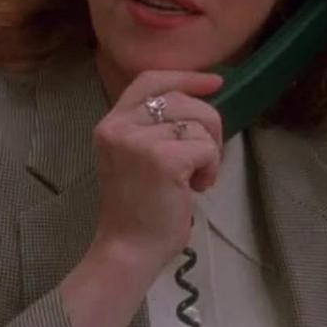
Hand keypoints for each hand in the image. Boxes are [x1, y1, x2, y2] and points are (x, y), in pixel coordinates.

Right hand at [89, 70, 223, 272]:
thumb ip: (154, 127)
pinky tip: (197, 187)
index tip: (215, 83)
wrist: (128, 250)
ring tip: (195, 178)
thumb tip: (200, 98)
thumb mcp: (136, 156)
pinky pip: (205, 147)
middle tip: (204, 159)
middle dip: (207, 124)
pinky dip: (211, 168)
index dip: (185, 77)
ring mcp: (138, 141)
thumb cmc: (139, 209)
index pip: (150, 80)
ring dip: (209, 151)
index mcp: (111, 123)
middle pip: (183, 99)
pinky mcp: (162, 159)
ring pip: (199, 122)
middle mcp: (119, 126)